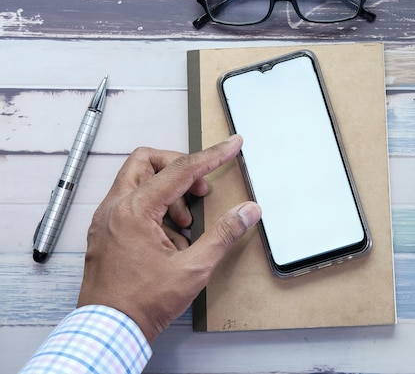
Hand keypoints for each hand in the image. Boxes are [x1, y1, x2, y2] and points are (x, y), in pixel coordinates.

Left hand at [76, 135, 260, 342]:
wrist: (109, 330)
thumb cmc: (142, 303)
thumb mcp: (193, 268)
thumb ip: (223, 234)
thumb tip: (247, 211)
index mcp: (134, 211)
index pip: (180, 170)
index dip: (212, 156)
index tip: (231, 145)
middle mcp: (114, 208)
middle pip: (147, 161)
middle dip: (179, 167)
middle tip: (201, 189)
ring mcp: (106, 219)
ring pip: (137, 181)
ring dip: (168, 192)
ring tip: (187, 223)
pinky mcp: (106, 231)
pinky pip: (131, 203)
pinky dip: (155, 208)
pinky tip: (170, 238)